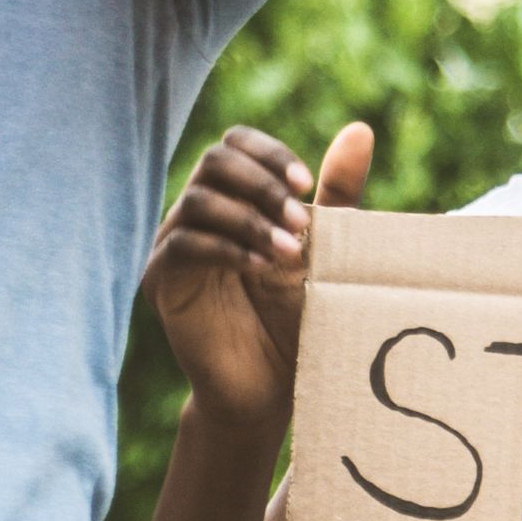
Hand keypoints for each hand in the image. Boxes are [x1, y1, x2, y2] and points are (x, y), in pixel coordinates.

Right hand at [148, 123, 368, 431]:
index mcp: (233, 199)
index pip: (235, 144)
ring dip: (250, 219)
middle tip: (302, 222)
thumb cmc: (298, 318)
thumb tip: (360, 130)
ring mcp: (174, 246)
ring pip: (199, 200)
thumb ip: (337, 193)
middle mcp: (197, 215)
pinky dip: (227, 249)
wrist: (271, 389)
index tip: (305, 185)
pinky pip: (184, 245)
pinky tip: (261, 267)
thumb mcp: (325, 248)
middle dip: (262, 184)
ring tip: (289, 253)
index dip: (269, 155)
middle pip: (214, 161)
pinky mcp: (161, 282)